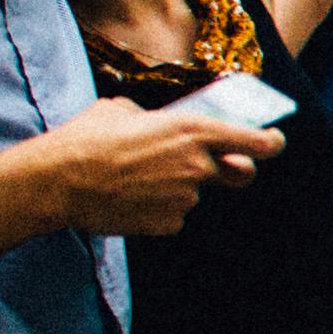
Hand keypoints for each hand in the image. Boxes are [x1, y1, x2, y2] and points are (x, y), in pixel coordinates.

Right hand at [37, 98, 276, 238]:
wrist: (58, 181)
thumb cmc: (87, 138)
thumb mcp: (122, 109)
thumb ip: (154, 118)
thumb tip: (155, 123)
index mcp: (193, 130)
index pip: (255, 142)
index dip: (270, 143)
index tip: (273, 142)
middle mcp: (198, 165)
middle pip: (241, 174)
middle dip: (234, 169)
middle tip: (215, 166)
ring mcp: (186, 198)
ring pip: (194, 192)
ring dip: (176, 186)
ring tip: (133, 178)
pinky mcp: (169, 223)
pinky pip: (173, 213)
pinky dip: (157, 207)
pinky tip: (128, 198)